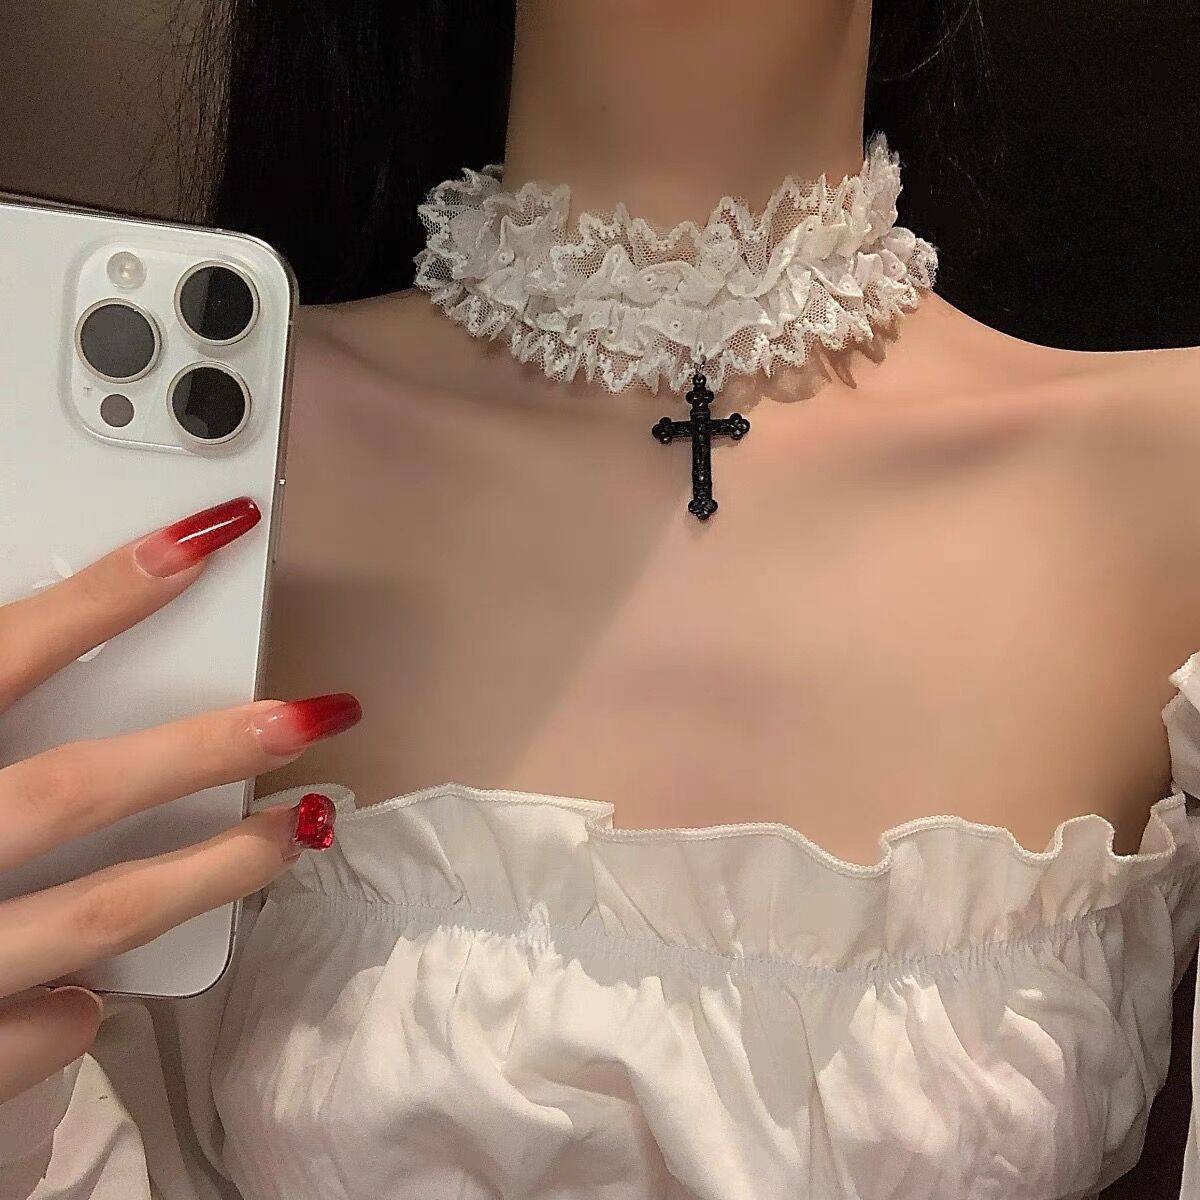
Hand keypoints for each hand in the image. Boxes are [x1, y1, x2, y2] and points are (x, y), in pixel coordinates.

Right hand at [0, 496, 360, 1104]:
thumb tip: (15, 645)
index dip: (107, 595)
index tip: (206, 539)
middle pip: (80, 791)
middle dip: (208, 747)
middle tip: (313, 713)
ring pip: (104, 914)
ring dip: (220, 868)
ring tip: (299, 828)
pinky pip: (49, 1025)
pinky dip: (81, 1004)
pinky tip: (97, 990)